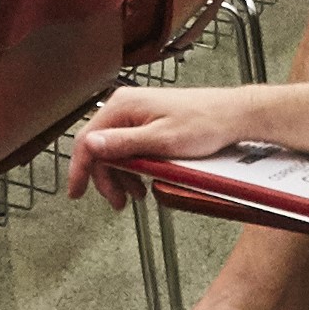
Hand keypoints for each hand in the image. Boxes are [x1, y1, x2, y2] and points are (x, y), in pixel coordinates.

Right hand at [66, 84, 249, 206]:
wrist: (232, 115)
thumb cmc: (203, 123)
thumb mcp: (160, 140)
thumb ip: (123, 144)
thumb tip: (91, 145)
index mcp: (122, 107)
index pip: (87, 140)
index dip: (79, 169)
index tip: (76, 191)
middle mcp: (125, 107)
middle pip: (100, 148)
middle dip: (106, 178)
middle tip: (118, 202)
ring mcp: (136, 114)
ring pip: (114, 150)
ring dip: (121, 175)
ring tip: (135, 194)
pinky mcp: (148, 121)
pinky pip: (129, 147)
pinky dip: (132, 167)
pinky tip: (143, 180)